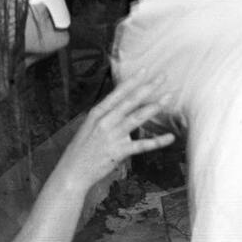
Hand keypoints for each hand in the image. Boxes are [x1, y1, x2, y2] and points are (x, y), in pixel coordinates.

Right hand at [58, 68, 176, 192]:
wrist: (71, 172)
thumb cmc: (81, 149)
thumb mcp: (89, 126)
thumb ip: (106, 116)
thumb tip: (122, 106)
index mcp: (97, 113)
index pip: (118, 93)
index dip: (132, 81)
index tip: (145, 70)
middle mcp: (105, 121)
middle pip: (130, 101)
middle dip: (148, 87)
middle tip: (163, 77)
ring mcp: (112, 136)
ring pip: (137, 118)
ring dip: (154, 107)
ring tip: (169, 97)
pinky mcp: (118, 152)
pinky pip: (142, 145)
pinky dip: (157, 141)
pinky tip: (170, 137)